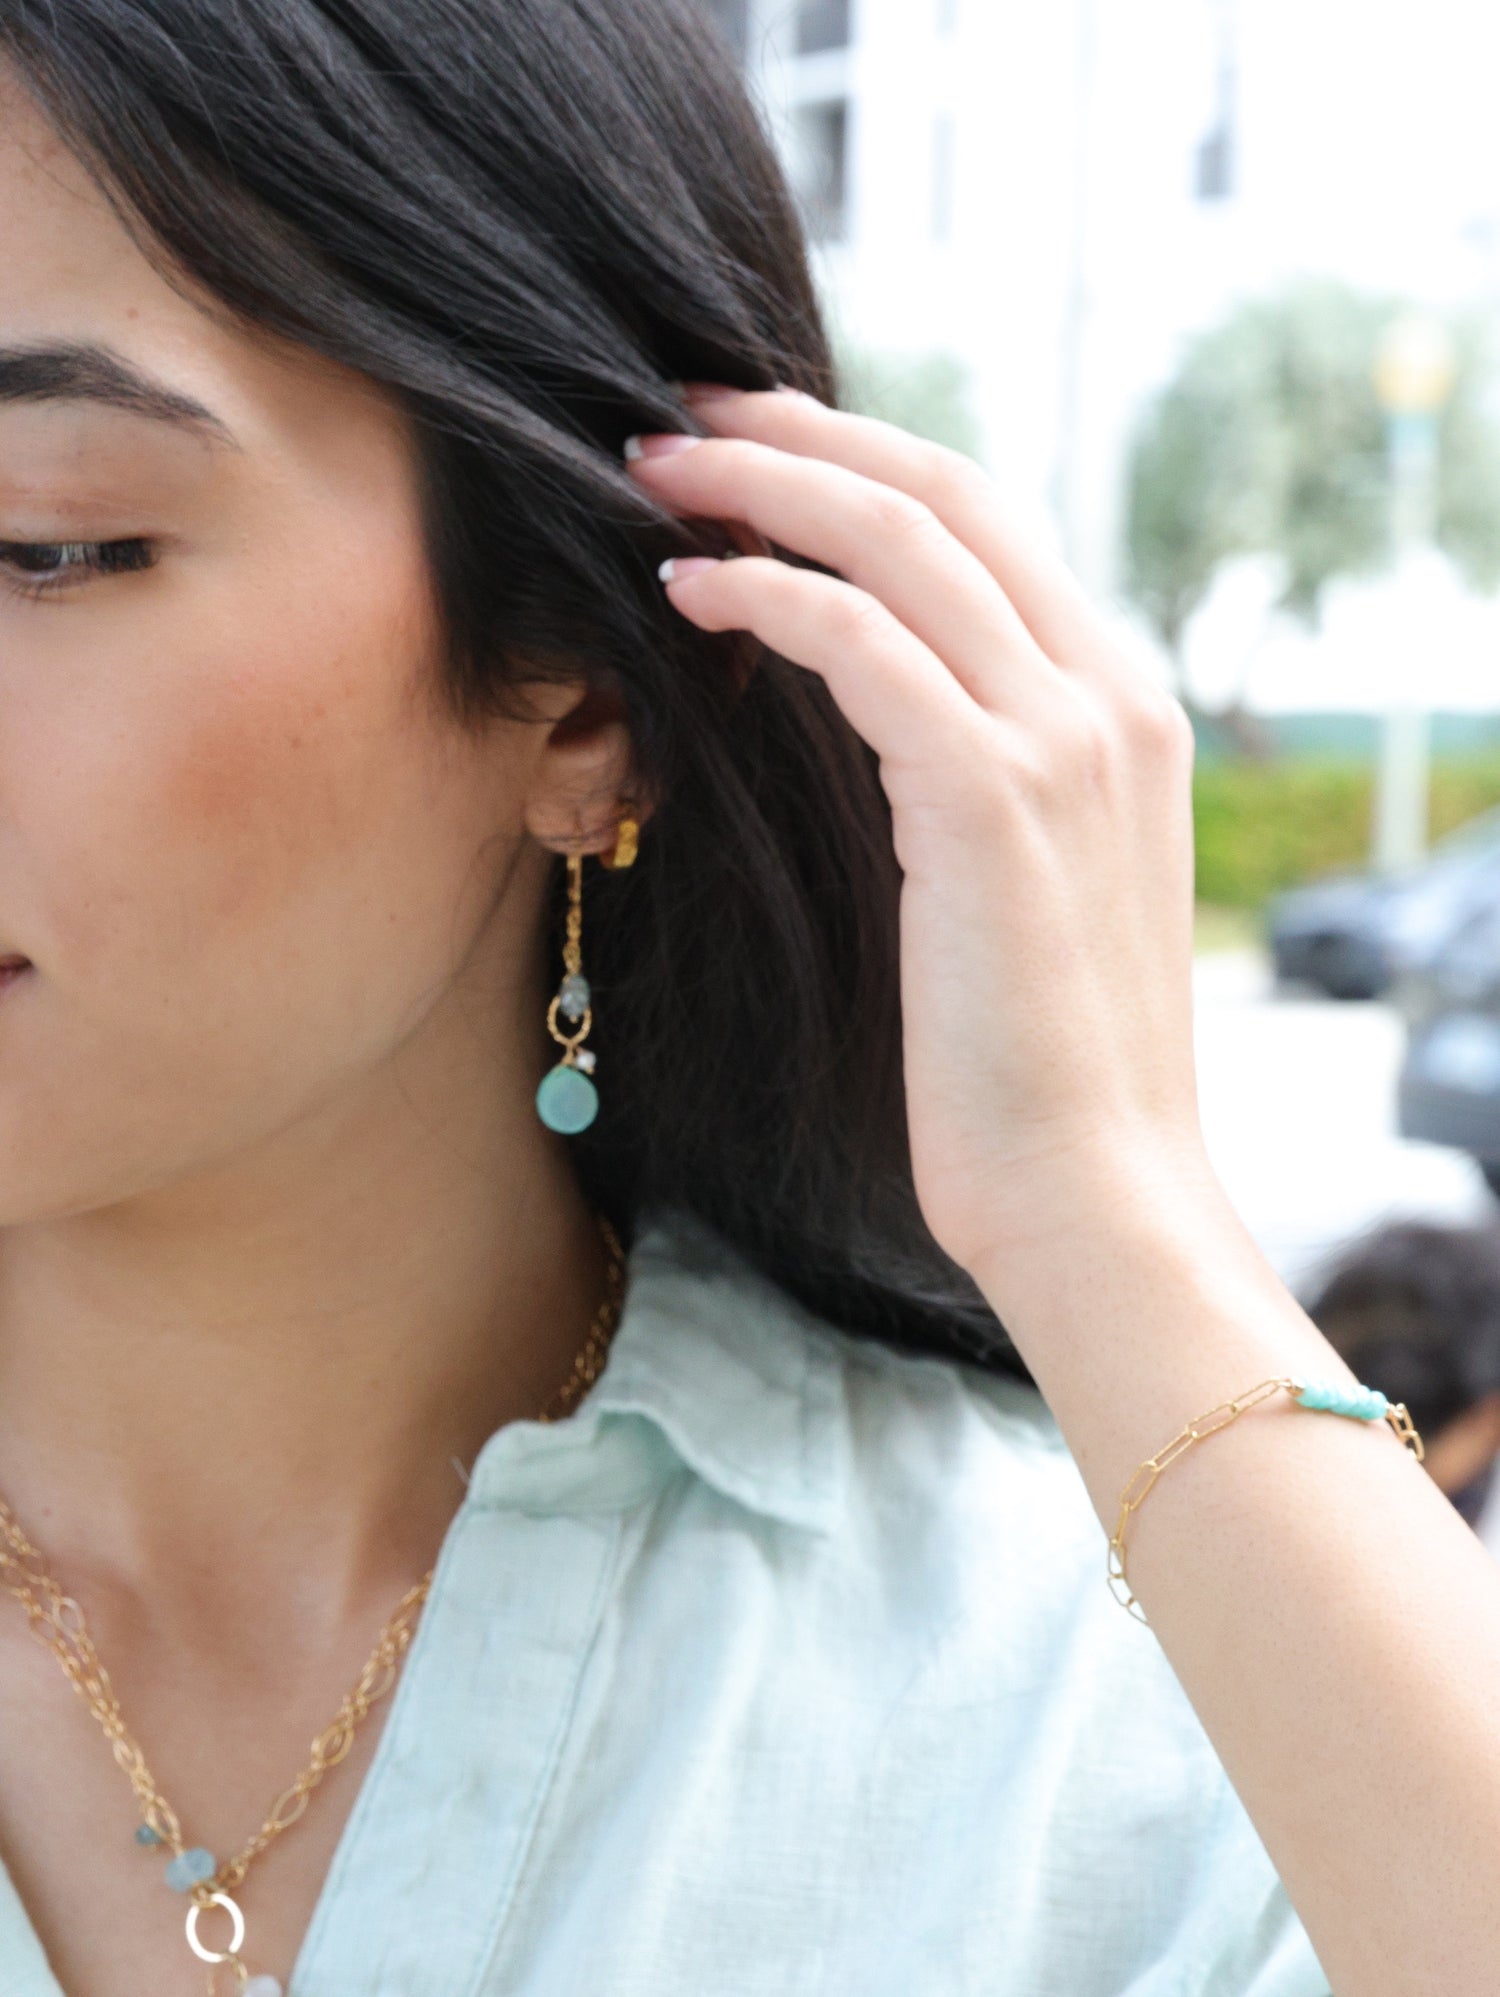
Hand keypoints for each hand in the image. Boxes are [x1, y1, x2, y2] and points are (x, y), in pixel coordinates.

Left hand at [627, 388, 1208, 1288]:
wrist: (1096, 1191)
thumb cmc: (1036, 1068)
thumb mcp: (1026, 891)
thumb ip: (983, 780)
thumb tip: (884, 717)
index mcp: (1125, 708)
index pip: (989, 529)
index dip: (862, 466)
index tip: (756, 452)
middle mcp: (1111, 696)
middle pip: (948, 495)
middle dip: (805, 437)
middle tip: (683, 419)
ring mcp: (1064, 738)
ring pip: (902, 542)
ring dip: (765, 490)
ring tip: (655, 476)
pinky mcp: (994, 797)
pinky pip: (863, 642)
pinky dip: (768, 595)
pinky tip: (687, 592)